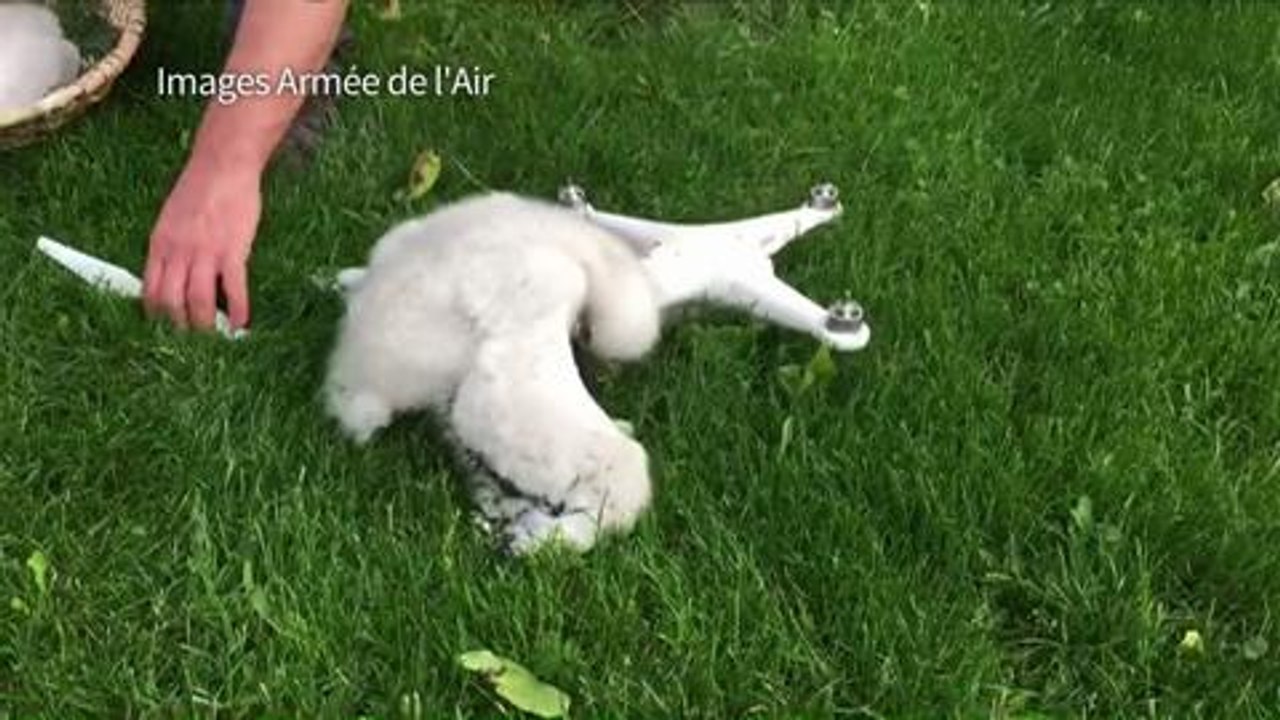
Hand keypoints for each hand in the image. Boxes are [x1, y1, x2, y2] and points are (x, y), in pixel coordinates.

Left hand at [143, 156, 260, 330]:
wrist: (223, 165)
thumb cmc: (200, 188)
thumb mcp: (171, 218)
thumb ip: (170, 247)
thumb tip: (173, 274)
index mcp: (160, 245)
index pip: (150, 290)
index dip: (157, 315)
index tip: (167, 328)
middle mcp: (178, 253)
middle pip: (172, 303)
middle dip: (180, 328)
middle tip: (192, 341)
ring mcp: (205, 253)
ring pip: (199, 301)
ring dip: (207, 325)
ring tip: (217, 336)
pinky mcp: (232, 251)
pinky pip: (234, 289)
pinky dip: (239, 310)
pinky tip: (243, 323)